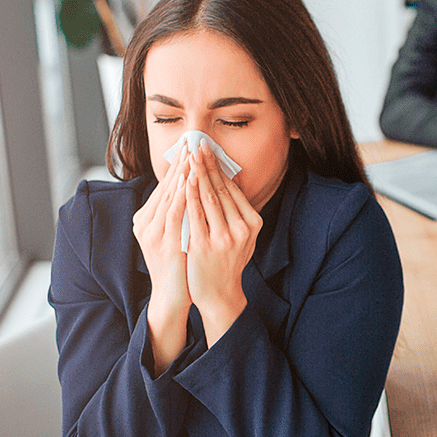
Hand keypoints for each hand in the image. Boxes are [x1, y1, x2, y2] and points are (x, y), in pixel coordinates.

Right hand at [132, 144, 190, 371]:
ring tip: (191, 156)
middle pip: (164, 187)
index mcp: (146, 219)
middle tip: (191, 142)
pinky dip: (181, 196)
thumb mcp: (177, 232)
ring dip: (180, 175)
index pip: (164, 186)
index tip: (190, 147)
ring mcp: (152, 233)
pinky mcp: (163, 244)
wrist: (173, 295)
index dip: (177, 166)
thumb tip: (193, 187)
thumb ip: (180, 212)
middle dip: (180, 164)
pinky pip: (174, 214)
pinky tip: (190, 182)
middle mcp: (145, 223)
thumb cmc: (179, 264)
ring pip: (168, 197)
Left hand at [184, 140, 262, 345]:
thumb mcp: (240, 236)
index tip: (209, 150)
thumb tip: (228, 180)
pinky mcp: (205, 245)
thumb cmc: (226, 261)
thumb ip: (236, 212)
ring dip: (198, 174)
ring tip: (189, 156)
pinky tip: (183, 180)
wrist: (219, 293)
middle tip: (198, 144)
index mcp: (252, 224)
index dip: (219, 168)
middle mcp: (241, 229)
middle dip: (208, 164)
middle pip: (221, 189)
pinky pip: (194, 214)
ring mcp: (224, 238)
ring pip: (208, 198)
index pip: (233, 189)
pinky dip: (189, 195)